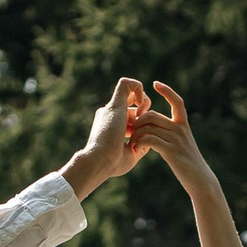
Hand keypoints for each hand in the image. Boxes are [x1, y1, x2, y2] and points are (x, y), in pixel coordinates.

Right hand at [60, 78, 147, 198]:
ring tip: (143, 115)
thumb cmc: (113, 163)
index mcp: (112, 126)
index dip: (142, 121)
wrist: (99, 160)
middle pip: (132, 104)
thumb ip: (139, 145)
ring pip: (129, 91)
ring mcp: (111, 108)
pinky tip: (141, 105)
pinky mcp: (114, 104)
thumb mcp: (130, 155)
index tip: (143, 134)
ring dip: (143, 101)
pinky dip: (138, 88)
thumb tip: (147, 140)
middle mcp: (110, 114)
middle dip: (144, 113)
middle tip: (143, 126)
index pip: (131, 115)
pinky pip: (126, 83)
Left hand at [127, 81, 215, 194]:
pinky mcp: (171, 151)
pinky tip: (136, 149)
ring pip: (148, 127)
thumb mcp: (181, 143)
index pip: (177, 101)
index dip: (166, 91)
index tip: (155, 84)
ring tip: (132, 143)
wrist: (199, 179)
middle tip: (131, 131)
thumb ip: (170, 132)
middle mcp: (180, 129)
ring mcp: (176, 140)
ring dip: (135, 134)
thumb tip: (155, 126)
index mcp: (183, 125)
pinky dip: (139, 142)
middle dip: (138, 120)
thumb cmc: (187, 163)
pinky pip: (150, 140)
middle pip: (152, 115)